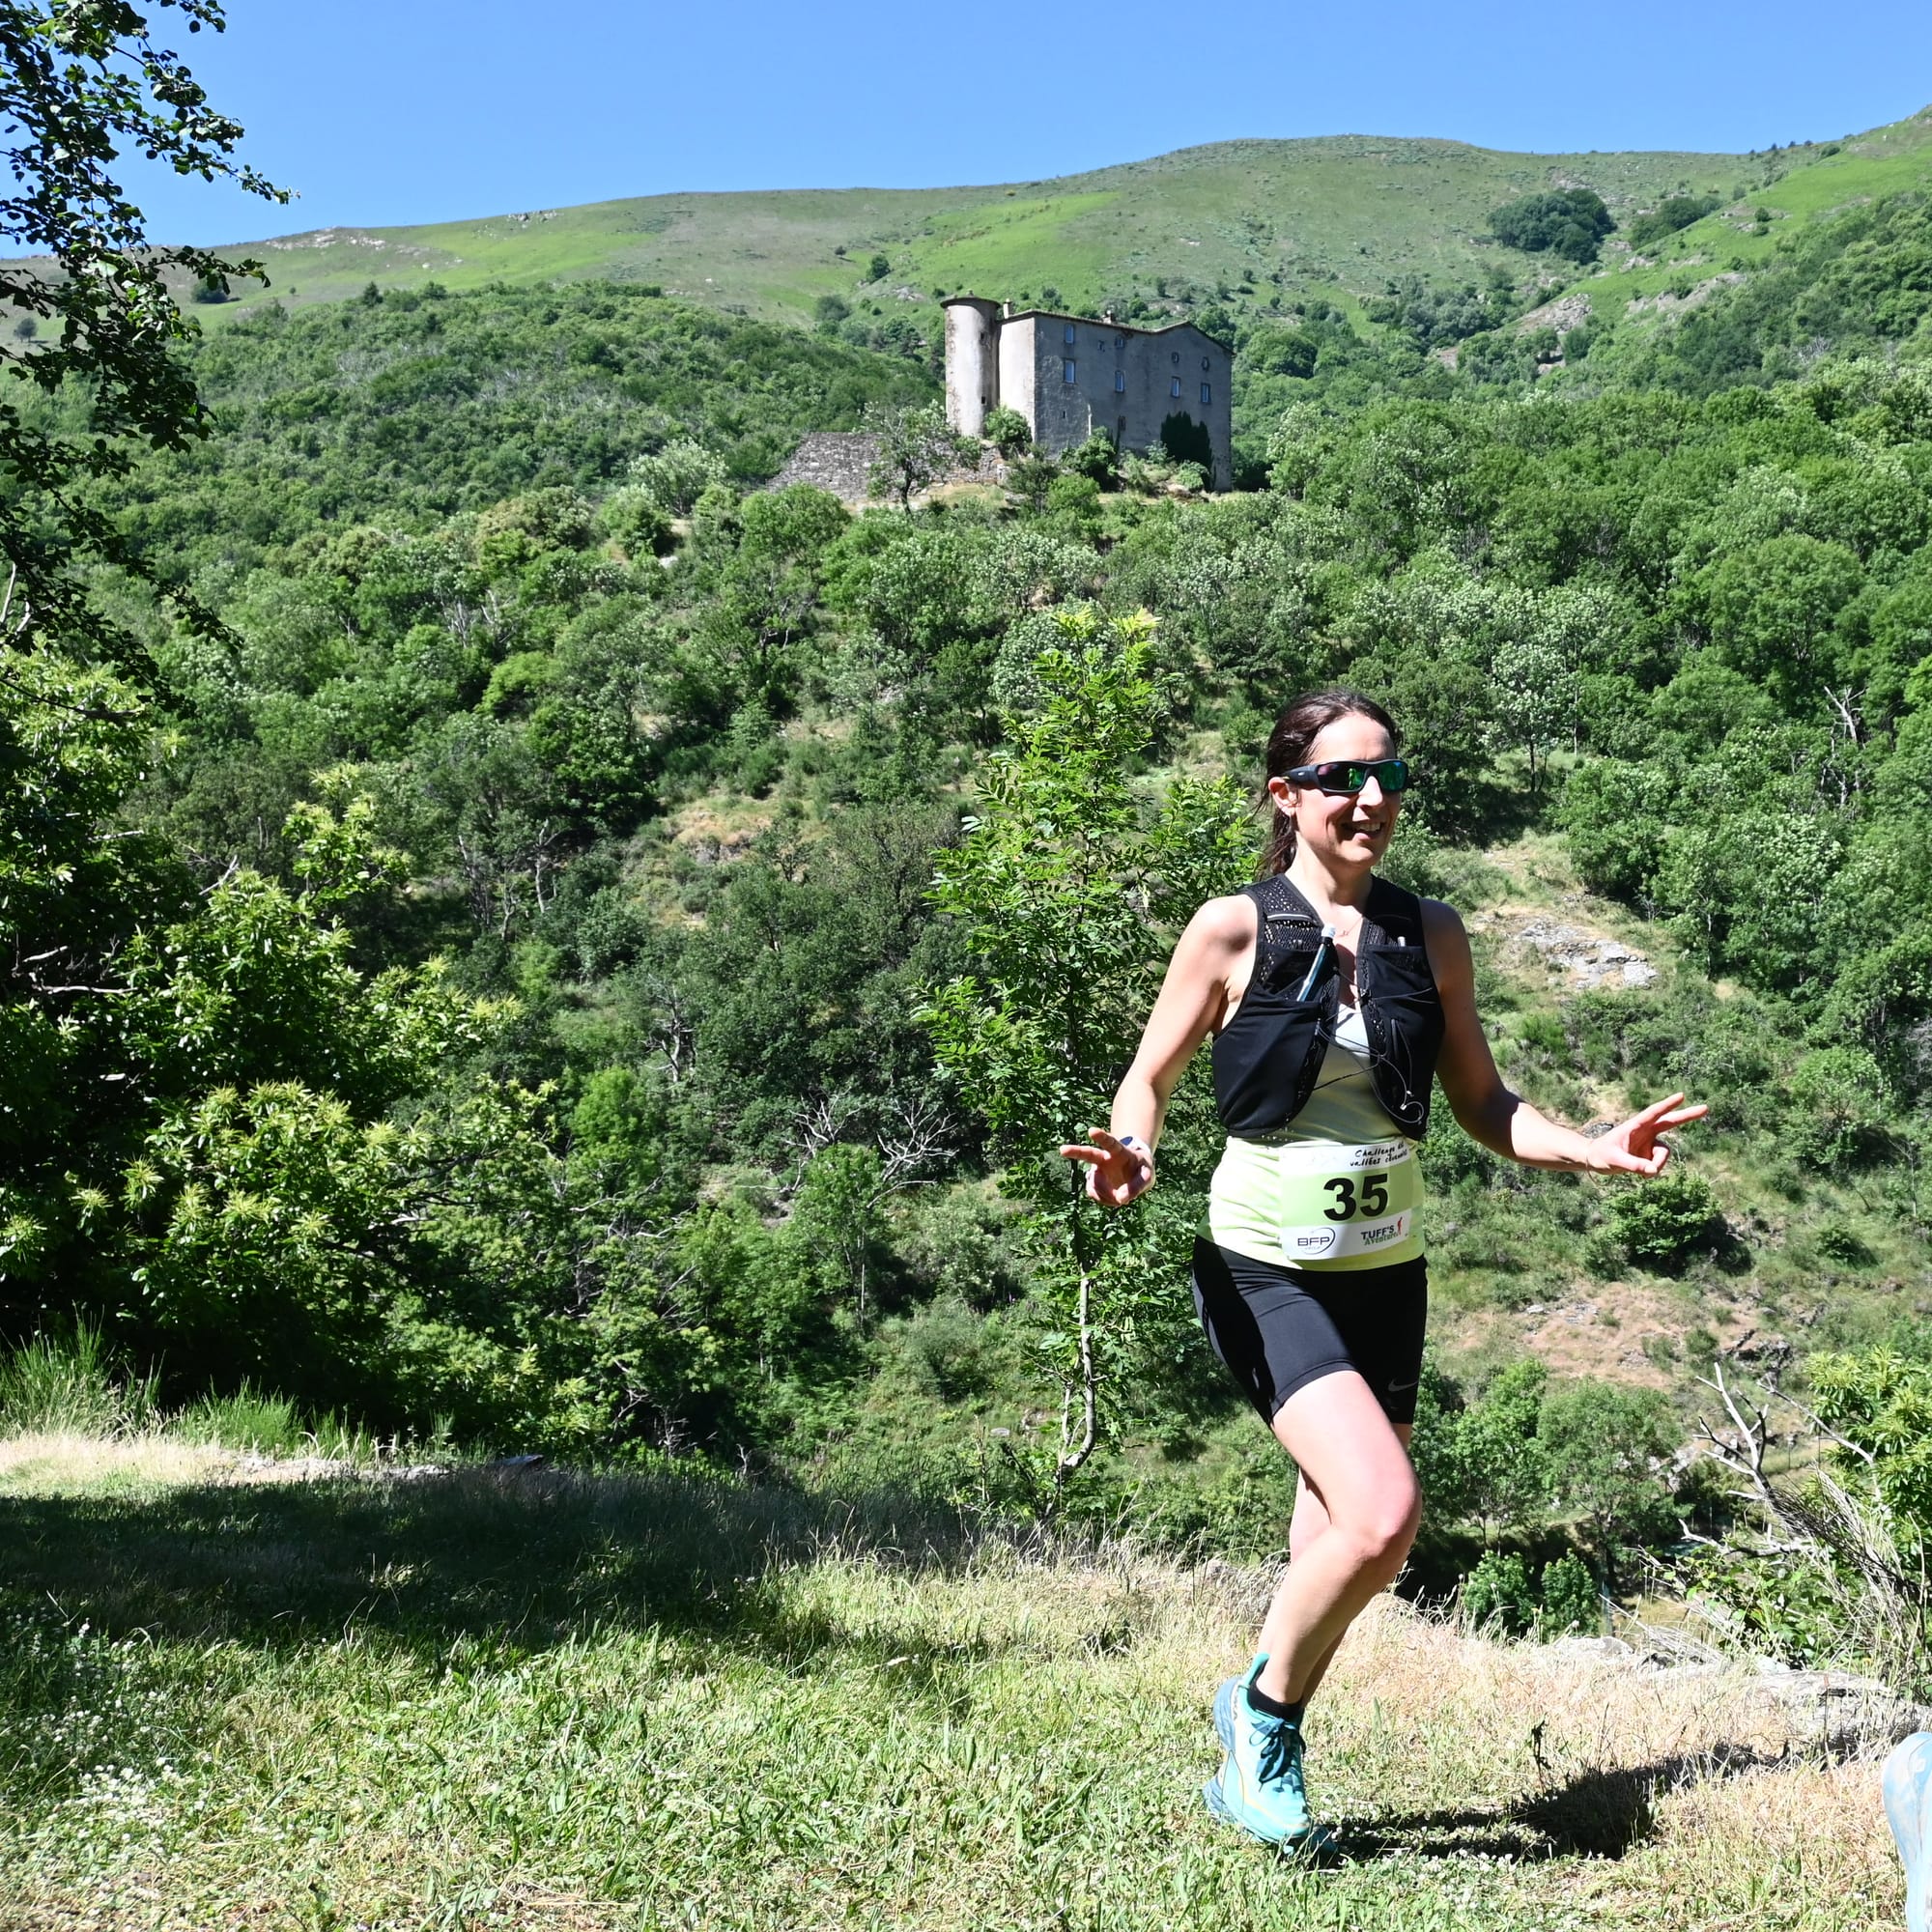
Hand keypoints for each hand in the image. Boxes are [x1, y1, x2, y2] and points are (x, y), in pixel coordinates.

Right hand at [1059, 1127, 1153, 1206]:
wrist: (1134, 1172)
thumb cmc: (1141, 1169)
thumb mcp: (1146, 1176)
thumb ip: (1137, 1186)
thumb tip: (1121, 1200)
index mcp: (1119, 1151)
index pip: (1110, 1142)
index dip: (1101, 1137)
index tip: (1091, 1130)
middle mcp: (1104, 1158)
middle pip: (1088, 1153)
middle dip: (1075, 1151)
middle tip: (1062, 1149)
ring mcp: (1096, 1170)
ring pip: (1095, 1183)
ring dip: (1107, 1194)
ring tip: (1121, 1198)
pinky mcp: (1093, 1182)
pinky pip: (1094, 1193)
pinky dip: (1105, 1199)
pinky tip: (1113, 1197)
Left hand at [1590, 1091, 1707, 1174]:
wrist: (1595, 1160)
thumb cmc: (1602, 1155)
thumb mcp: (1615, 1161)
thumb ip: (1633, 1165)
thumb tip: (1653, 1170)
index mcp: (1635, 1126)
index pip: (1654, 1113)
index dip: (1668, 1105)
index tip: (1682, 1095)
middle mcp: (1645, 1132)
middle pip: (1670, 1122)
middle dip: (1687, 1116)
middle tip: (1706, 1108)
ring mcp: (1649, 1143)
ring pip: (1664, 1153)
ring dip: (1658, 1163)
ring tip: (1643, 1172)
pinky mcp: (1650, 1154)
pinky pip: (1659, 1164)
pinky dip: (1653, 1170)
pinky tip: (1641, 1174)